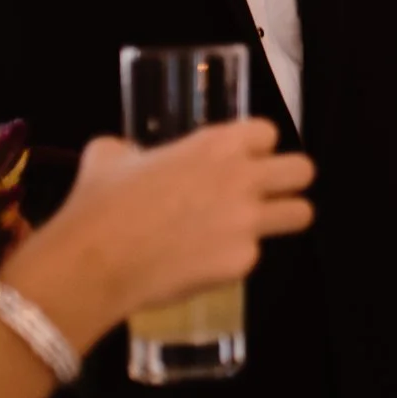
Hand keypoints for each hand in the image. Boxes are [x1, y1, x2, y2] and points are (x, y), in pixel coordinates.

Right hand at [1, 122, 315, 347]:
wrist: (94, 262)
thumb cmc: (100, 204)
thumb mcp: (110, 157)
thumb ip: (131, 150)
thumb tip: (128, 156)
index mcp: (217, 145)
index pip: (268, 133)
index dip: (255, 148)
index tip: (239, 161)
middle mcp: (244, 179)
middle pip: (303, 170)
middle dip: (288, 182)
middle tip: (264, 195)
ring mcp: (248, 222)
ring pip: (301, 214)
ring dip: (282, 219)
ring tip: (251, 230)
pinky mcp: (243, 262)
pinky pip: (252, 257)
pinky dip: (232, 261)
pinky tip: (201, 264)